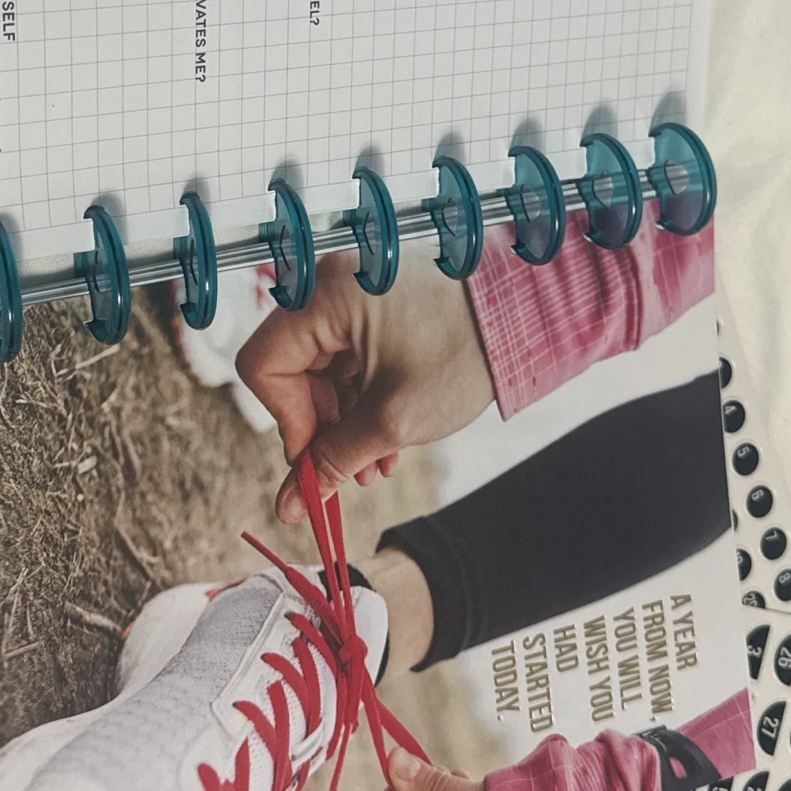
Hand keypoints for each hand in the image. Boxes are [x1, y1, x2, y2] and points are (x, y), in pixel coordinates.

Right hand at [235, 242, 492, 521]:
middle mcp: (328, 285)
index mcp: (322, 296)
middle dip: (320, 428)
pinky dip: (360, 397)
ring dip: (343, 421)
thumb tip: (289, 506)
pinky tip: (387, 436)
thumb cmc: (462, 352)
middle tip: (350, 469)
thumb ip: (333, 461)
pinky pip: (346, 357)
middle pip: (290, 370)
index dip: (287, 421)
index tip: (318, 458)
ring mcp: (351, 292)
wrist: (527, 315)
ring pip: (320, 370)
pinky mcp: (373, 304)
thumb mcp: (391, 420)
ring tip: (377, 462)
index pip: (263, 366)